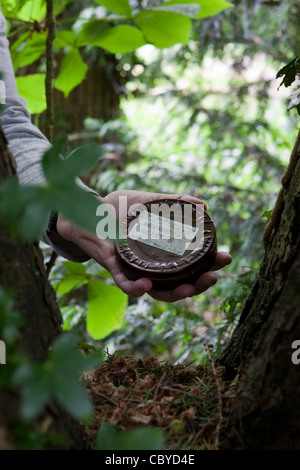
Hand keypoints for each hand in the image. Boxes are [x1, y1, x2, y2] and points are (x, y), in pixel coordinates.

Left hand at [56, 190, 231, 301]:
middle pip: (179, 284)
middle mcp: (152, 266)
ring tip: (189, 289)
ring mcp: (134, 269)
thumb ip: (175, 203)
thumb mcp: (151, 202)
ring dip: (174, 294)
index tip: (226, 257)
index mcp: (163, 254)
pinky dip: (136, 287)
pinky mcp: (114, 268)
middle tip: (213, 276)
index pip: (190, 266)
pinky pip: (125, 284)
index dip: (209, 266)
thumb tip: (204, 205)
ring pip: (156, 291)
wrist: (88, 208)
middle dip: (199, 284)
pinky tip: (147, 285)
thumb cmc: (120, 208)